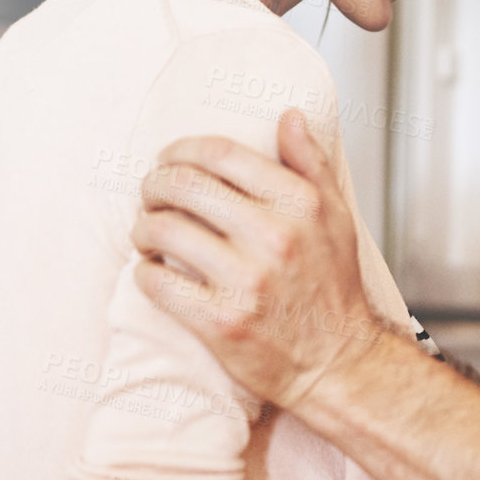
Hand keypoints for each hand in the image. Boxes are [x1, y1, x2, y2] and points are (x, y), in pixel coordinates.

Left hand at [131, 111, 382, 410]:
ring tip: (146, 232)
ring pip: (162, 230)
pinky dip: (145, 271)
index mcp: (298, 204)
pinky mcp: (221, 322)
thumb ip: (311, 163)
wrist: (337, 363)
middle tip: (150, 194)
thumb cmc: (332, 288)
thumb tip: (289, 116)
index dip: (180, 150)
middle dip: (153, 185)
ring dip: (142, 226)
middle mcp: (273, 237)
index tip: (169, 159)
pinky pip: (158, 282)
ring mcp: (245, 281)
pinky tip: (152, 271)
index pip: (219, 153)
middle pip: (183, 185)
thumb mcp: (336, 217)